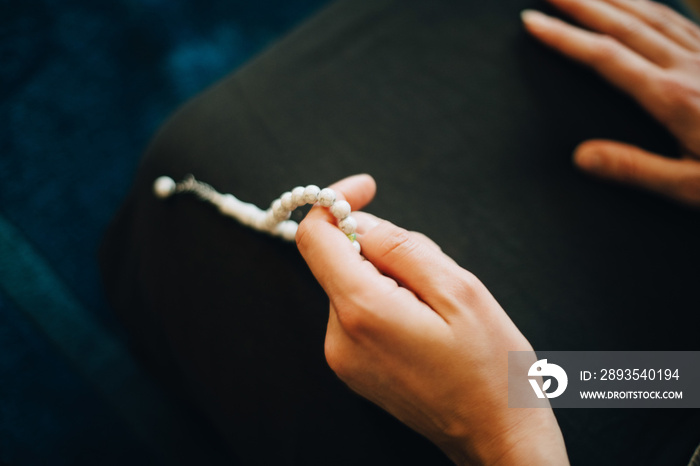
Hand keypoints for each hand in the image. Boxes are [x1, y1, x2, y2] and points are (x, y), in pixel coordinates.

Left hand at [296, 174, 568, 464]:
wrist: (497, 438)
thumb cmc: (491, 368)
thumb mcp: (458, 290)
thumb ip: (400, 247)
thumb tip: (358, 221)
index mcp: (362, 312)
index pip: (315, 237)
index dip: (337, 202)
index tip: (368, 188)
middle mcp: (339, 337)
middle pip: (339, 259)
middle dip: (382, 249)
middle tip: (436, 275)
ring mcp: (343, 358)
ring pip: (352, 284)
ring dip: (389, 278)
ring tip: (438, 310)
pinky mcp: (353, 369)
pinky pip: (359, 312)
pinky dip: (387, 302)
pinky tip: (427, 328)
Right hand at [522, 0, 699, 206]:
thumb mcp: (693, 187)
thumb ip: (635, 168)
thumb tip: (580, 156)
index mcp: (672, 97)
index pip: (605, 58)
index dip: (565, 37)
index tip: (533, 21)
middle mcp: (688, 65)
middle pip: (625, 24)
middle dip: (583, 4)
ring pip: (653, 13)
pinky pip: (683, 18)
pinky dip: (656, 4)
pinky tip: (646, 3)